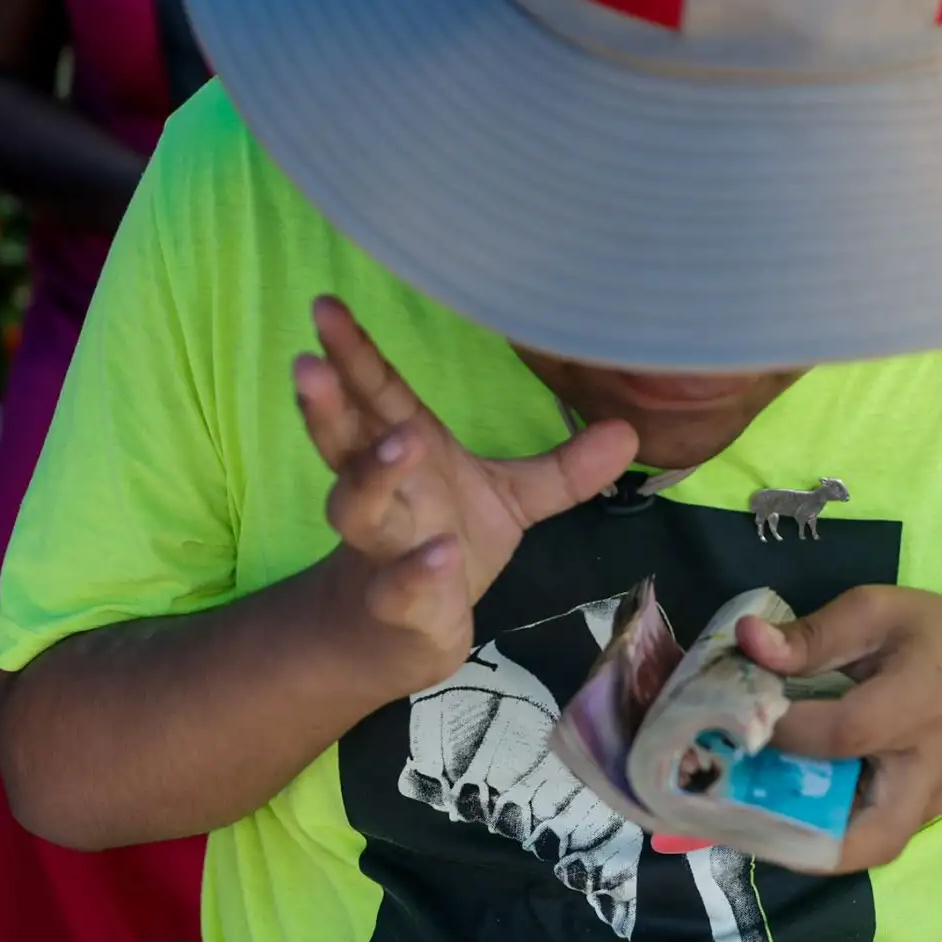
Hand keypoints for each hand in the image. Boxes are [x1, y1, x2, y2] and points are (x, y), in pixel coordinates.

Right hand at [296, 296, 636, 691]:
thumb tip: (629, 430)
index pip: (375, 397)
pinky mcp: (397, 606)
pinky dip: (417, 573)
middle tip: (312, 365)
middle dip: (328, 406)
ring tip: (404, 441)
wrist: (405, 634)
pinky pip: (399, 588)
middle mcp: (383, 496)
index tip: (326, 307)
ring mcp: (384, 551)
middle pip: (344, 444)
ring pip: (358, 509)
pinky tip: (441, 555)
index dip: (352, 355)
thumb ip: (566, 469)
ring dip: (373, 476)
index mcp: (406, 455)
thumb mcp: (514, 500)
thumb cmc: (444, 545)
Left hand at [736, 586, 941, 872]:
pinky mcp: (918, 819)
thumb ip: (812, 634)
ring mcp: (927, 804)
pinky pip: (863, 841)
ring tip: (739, 812)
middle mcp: (927, 769)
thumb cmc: (933, 637)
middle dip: (791, 831)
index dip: (783, 731)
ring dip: (798, 842)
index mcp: (919, 704)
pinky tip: (773, 806)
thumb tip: (746, 640)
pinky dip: (816, 834)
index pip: (843, 734)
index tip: (734, 715)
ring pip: (863, 851)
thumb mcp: (877, 612)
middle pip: (866, 835)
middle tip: (729, 807)